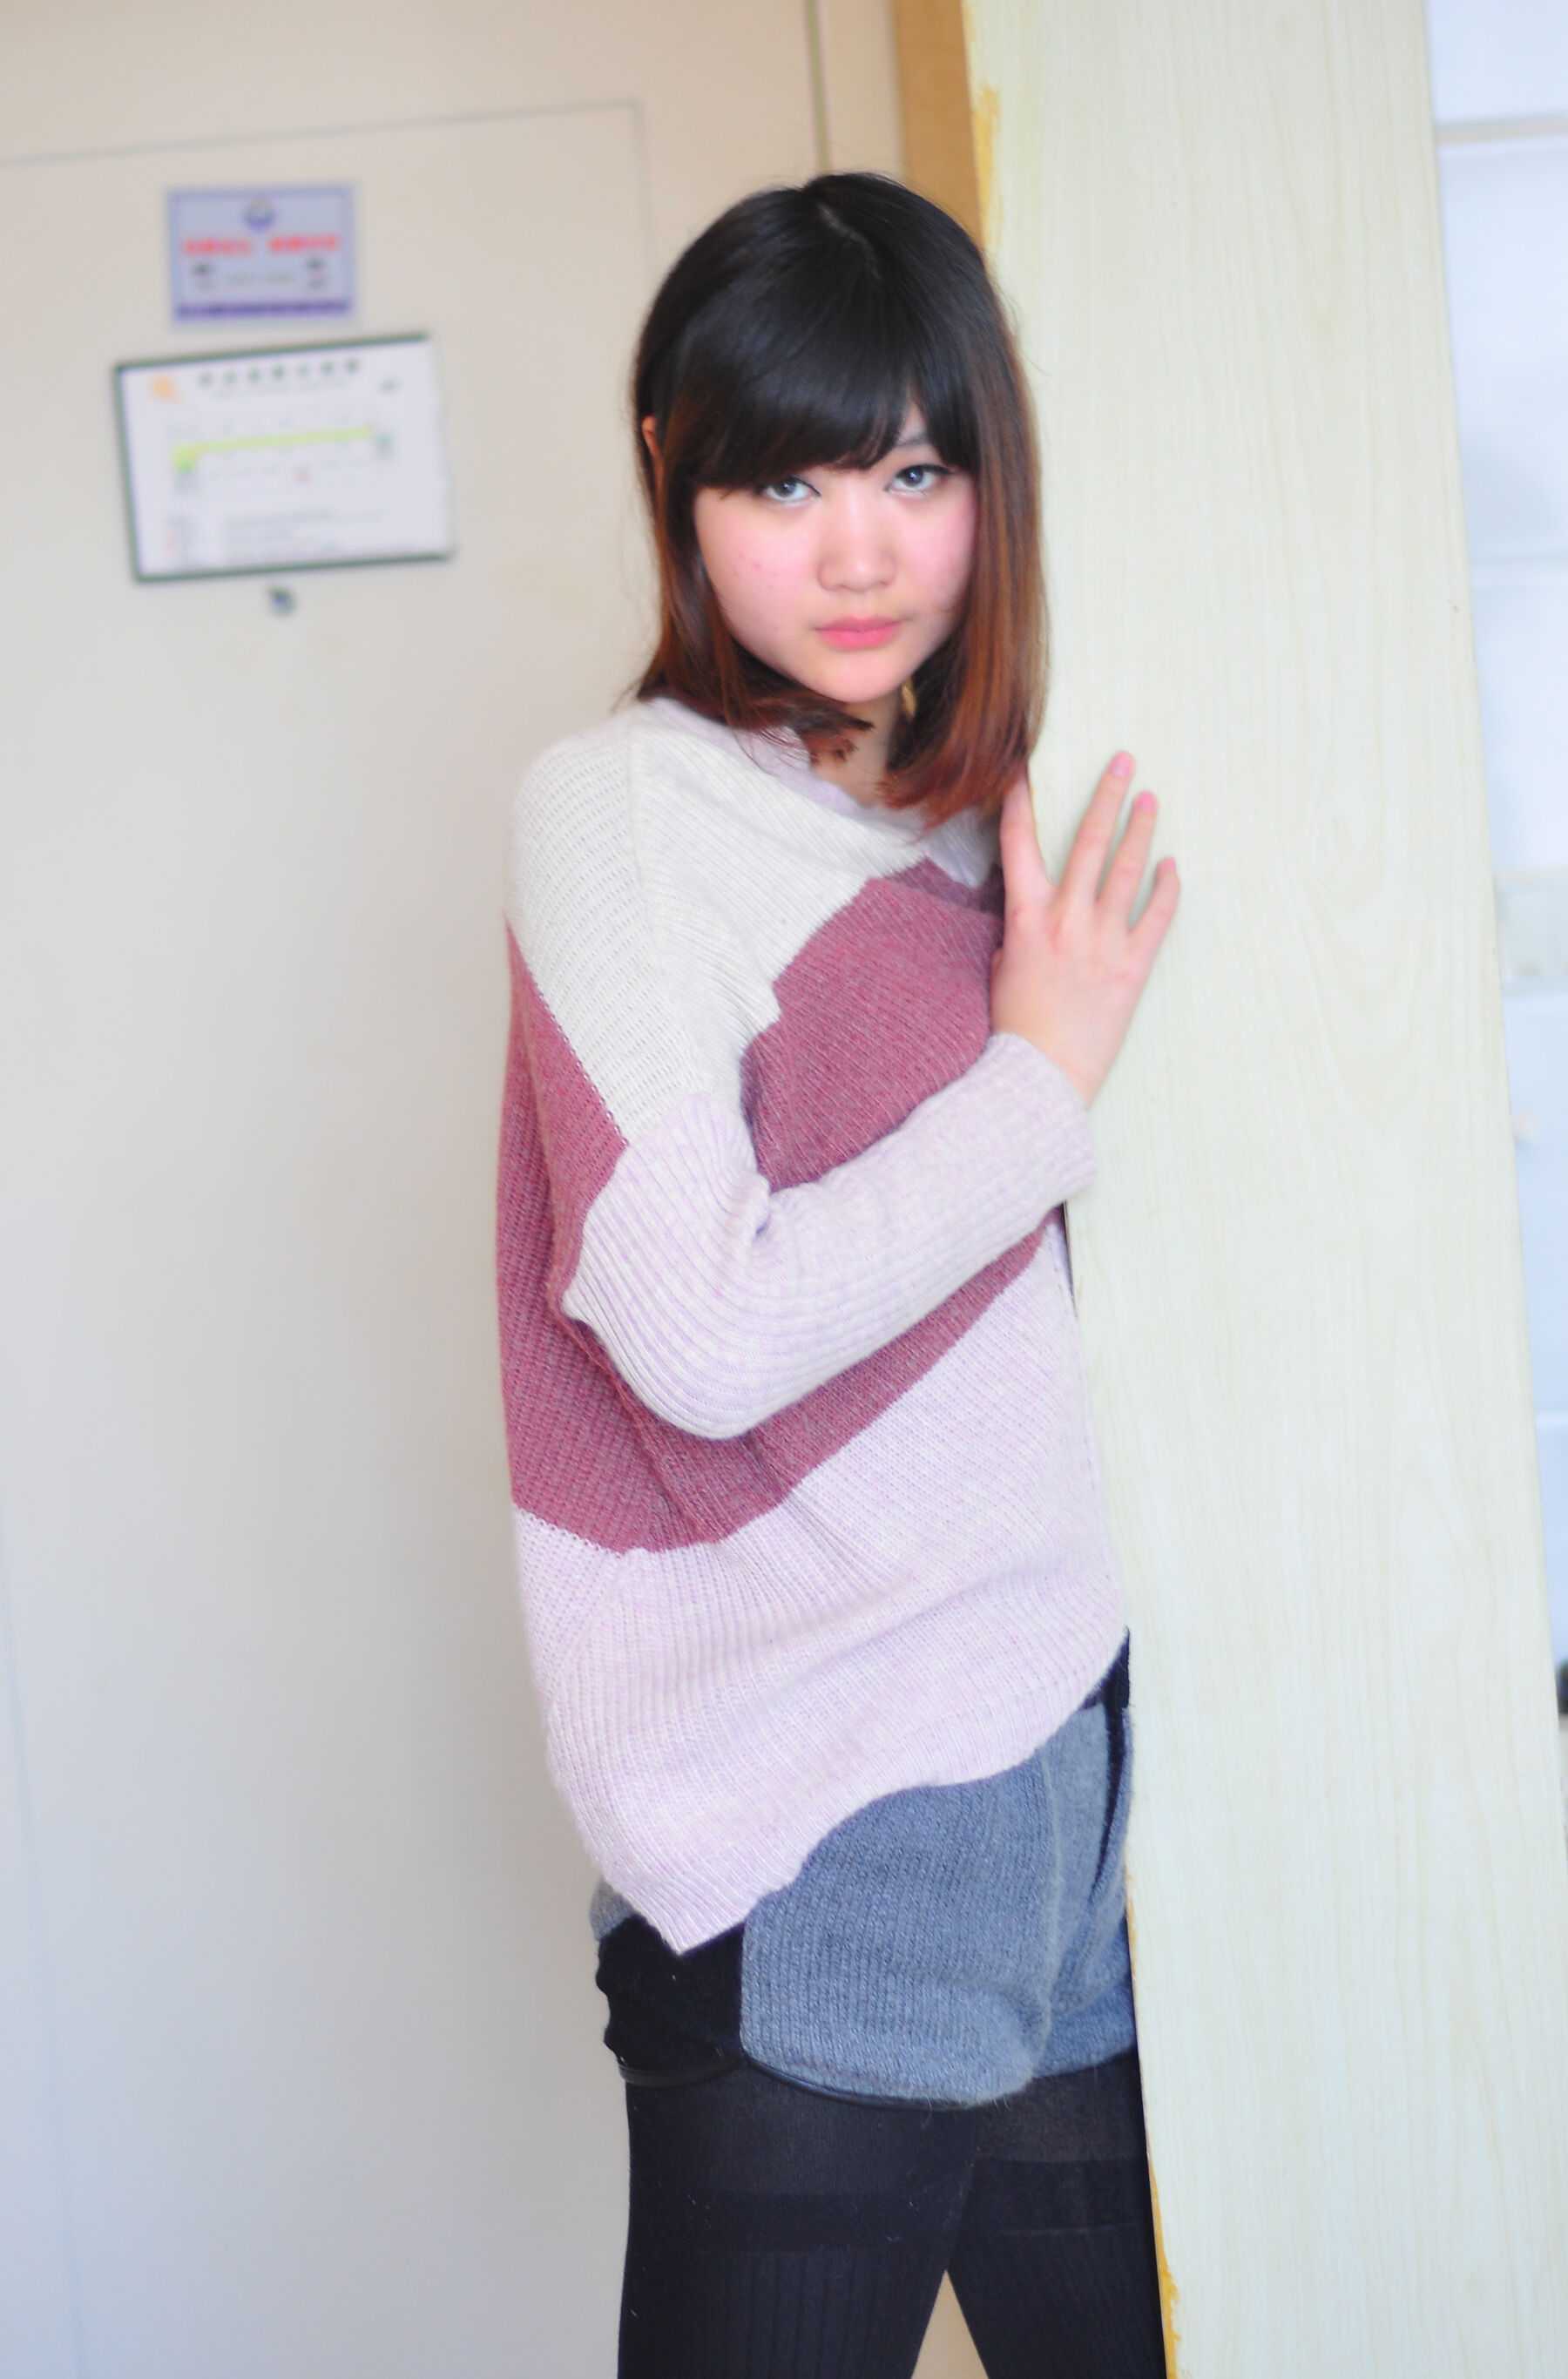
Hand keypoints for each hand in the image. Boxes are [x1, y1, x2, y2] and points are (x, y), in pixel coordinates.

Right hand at [989, 752, 1179, 1107]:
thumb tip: (1036, 925)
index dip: (1020, 803)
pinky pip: (1157, 917)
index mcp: (1025, 918)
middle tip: (1124, 761)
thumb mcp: (1002, 973)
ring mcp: (1102, 940)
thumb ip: (1019, 937)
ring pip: (1127, 870)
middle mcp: (1066, 919)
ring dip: (1141, 830)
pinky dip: (1168, 889)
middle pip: (1089, 842)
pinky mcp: (1132, 966)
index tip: (1025, 770)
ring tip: (1151, 799)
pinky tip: (1173, 867)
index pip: (1019, 845)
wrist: (1040, 1074)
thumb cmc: (1015, 1030)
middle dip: (1107, 797)